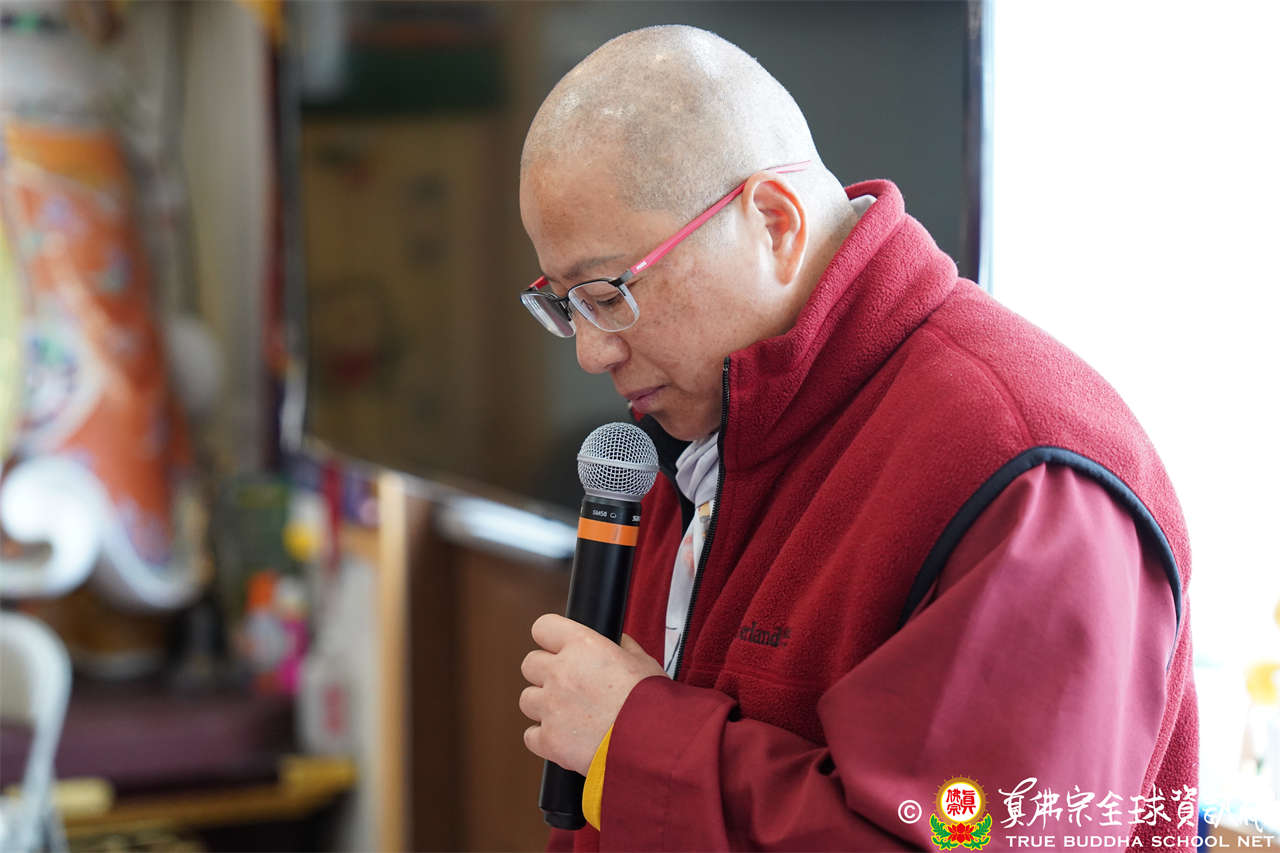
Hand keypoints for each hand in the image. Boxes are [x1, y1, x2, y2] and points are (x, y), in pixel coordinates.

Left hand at [519, 613, 666, 774]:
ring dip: (543, 706)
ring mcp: (551, 707)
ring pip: (527, 699)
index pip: (543, 628)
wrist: (655, 745)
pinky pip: (531, 735)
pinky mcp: (549, 740)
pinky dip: (545, 738)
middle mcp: (560, 672)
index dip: (551, 638)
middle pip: (530, 664)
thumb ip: (622, 647)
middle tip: (567, 685)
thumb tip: (615, 642)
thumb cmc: (654, 703)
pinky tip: (566, 738)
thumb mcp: (644, 662)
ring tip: (569, 715)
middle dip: (545, 673)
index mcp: (582, 646)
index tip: (557, 648)